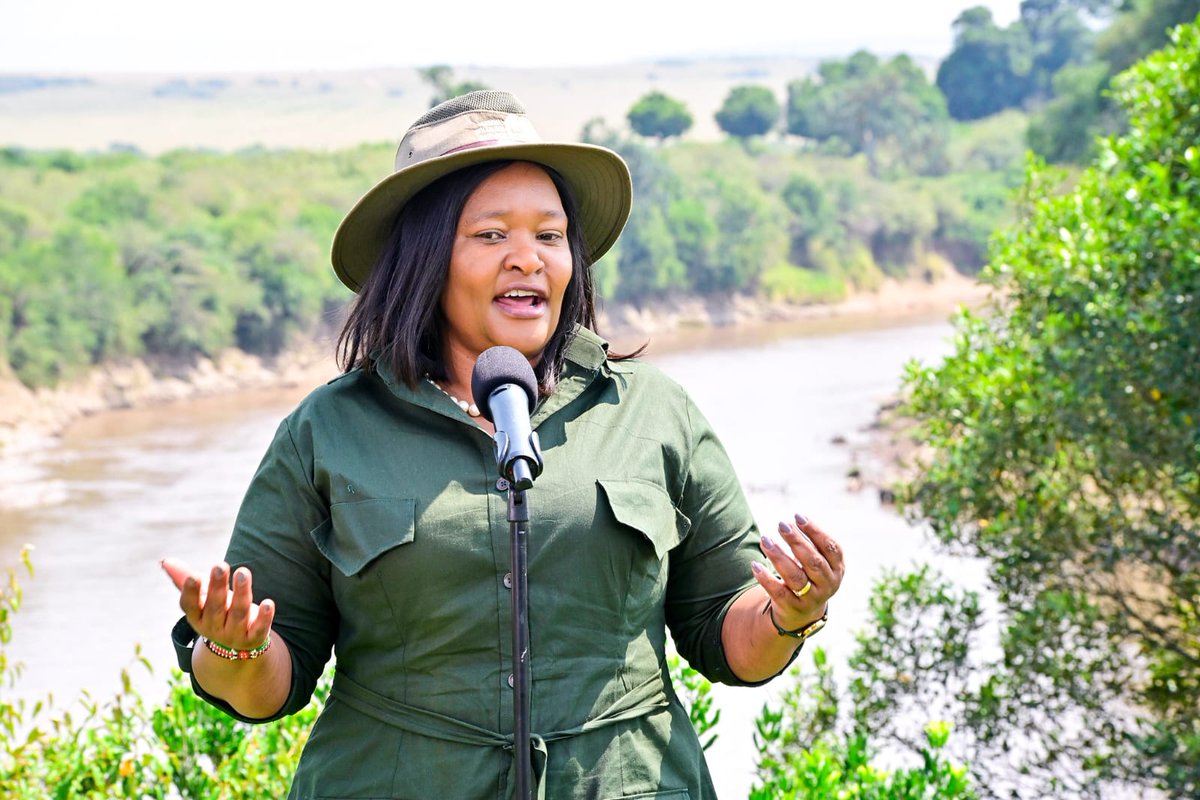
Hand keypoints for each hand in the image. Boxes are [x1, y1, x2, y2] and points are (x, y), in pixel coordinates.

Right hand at [161, 558, 274, 650]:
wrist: (235, 643)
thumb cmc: (217, 610)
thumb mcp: (202, 597)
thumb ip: (185, 579)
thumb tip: (165, 561)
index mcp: (197, 617)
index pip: (191, 606)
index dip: (191, 592)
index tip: (193, 576)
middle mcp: (213, 628)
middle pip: (215, 607)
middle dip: (217, 587)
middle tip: (220, 565)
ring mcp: (233, 635)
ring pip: (238, 614)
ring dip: (241, 593)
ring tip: (242, 572)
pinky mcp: (253, 639)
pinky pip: (258, 629)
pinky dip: (264, 617)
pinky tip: (268, 603)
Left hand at [752, 513, 843, 630]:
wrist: (803, 613)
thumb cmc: (810, 575)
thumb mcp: (817, 561)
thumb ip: (809, 544)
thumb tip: (789, 523)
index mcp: (837, 568)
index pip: (831, 548)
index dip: (815, 531)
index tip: (797, 516)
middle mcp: (828, 584)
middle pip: (813, 561)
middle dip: (796, 541)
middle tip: (781, 525)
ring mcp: (812, 598)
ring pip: (795, 576)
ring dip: (779, 556)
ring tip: (765, 540)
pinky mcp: (793, 608)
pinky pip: (779, 592)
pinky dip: (766, 578)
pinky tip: (755, 565)